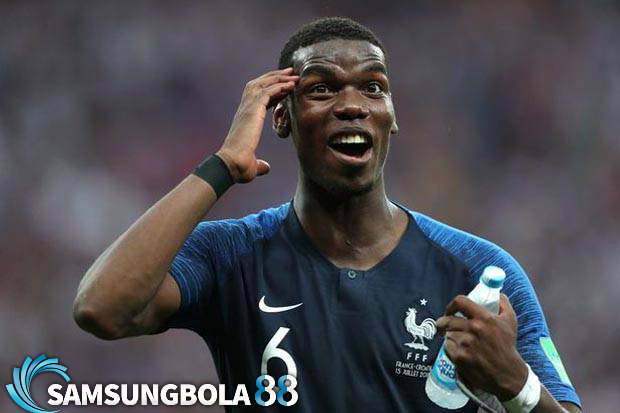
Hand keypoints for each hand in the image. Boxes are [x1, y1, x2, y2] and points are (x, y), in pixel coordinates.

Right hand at [216, 67, 298, 182]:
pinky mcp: (252, 110)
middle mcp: (244, 110)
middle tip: (290, 72)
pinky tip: (291, 85)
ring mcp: (247, 108)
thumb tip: (266, 168)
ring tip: (293, 74)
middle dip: (274, 77)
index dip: (272, 90)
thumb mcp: (253, 165)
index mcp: (244, 119)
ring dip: (278, 77)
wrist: (231, 164)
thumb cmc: (239, 166)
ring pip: (263, 84)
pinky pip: (267, 92)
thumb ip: (260, 164)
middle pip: (258, 85)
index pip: (258, 98)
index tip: (285, 86)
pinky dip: (279, 86)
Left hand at [436, 294, 528, 400]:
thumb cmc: (508, 346)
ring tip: (457, 341)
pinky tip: (458, 351)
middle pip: (447, 320)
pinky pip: (447, 347)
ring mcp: (465, 344)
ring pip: (447, 334)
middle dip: (443, 323)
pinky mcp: (460, 357)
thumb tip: (497, 293)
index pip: (460, 302)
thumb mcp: (510, 321)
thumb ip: (503, 304)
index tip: (450, 311)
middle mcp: (474, 329)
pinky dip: (450, 348)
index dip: (451, 305)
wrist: (507, 373)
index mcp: (484, 318)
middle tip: (443, 326)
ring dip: (449, 336)